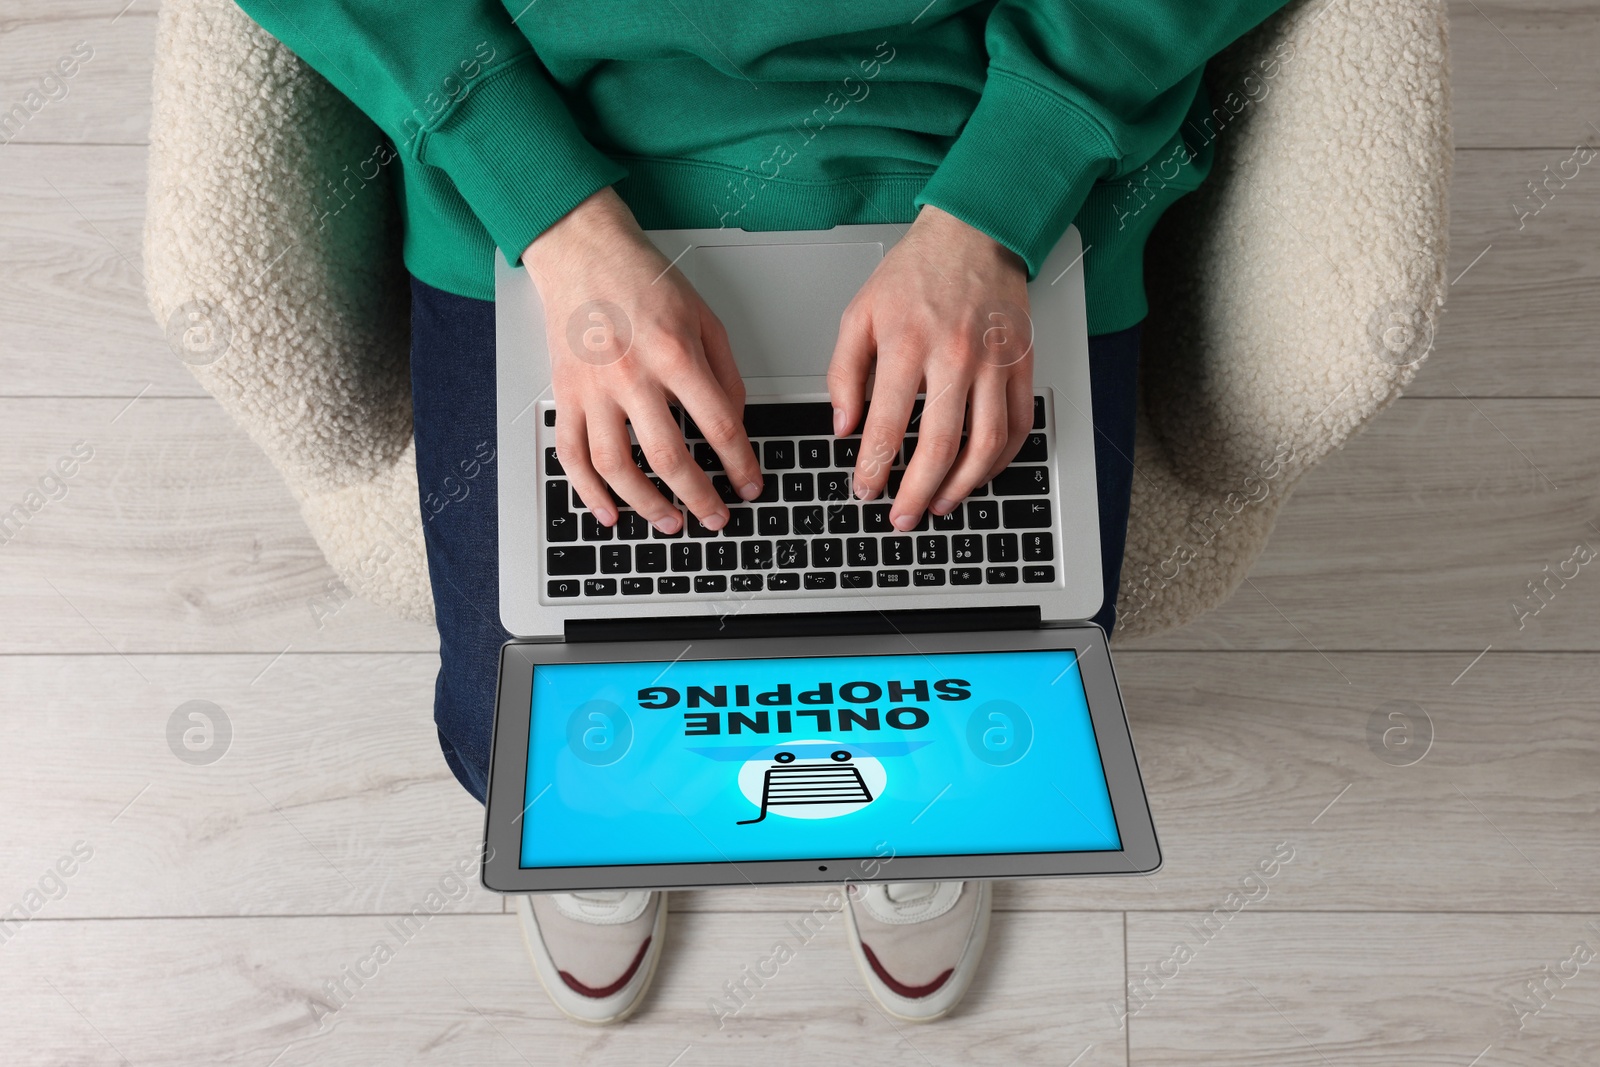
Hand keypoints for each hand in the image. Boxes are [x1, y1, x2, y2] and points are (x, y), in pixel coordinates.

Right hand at [524, 188, 761, 533]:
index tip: (751, 486)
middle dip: (699, 498)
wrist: (582, 251)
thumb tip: (735, 424)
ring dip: (647, 505)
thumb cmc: (644, 279)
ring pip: (617, 466)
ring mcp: (593, 388)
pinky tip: (608, 513)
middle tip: (716, 518)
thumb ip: (725, 373)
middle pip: (669, 457)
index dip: (740, 464)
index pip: (718, 425)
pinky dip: (588, 492)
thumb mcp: (704, 317)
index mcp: (675, 353)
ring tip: (670, 522)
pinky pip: (571, 455)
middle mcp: (632, 375)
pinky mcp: (565, 393)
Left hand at [828, 205, 1033, 530]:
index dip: (874, 468)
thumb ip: (844, 372)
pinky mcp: (1022, 365)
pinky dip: (1000, 461)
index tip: (865, 490)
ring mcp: (995, 363)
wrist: (974, 234)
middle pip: (939, 446)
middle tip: (901, 517)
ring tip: (939, 505)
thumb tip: (843, 427)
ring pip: (985, 445)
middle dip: (915, 492)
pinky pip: (1018, 427)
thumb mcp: (860, 312)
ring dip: (961, 486)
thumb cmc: (915, 272)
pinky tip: (979, 475)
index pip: (888, 426)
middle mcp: (955, 356)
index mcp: (908, 343)